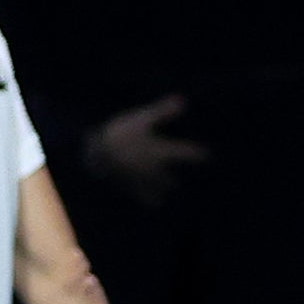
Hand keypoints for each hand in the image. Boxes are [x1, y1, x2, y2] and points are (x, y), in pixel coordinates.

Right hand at [87, 94, 206, 203]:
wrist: (95, 153)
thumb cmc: (120, 134)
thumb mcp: (141, 119)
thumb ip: (162, 111)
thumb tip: (183, 101)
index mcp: (161, 152)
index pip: (187, 154)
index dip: (199, 154)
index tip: (207, 155)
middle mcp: (155, 169)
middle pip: (171, 180)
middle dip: (176, 180)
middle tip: (181, 180)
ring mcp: (141, 180)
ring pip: (158, 191)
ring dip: (164, 191)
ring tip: (168, 192)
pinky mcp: (127, 186)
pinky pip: (142, 196)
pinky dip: (149, 199)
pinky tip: (151, 202)